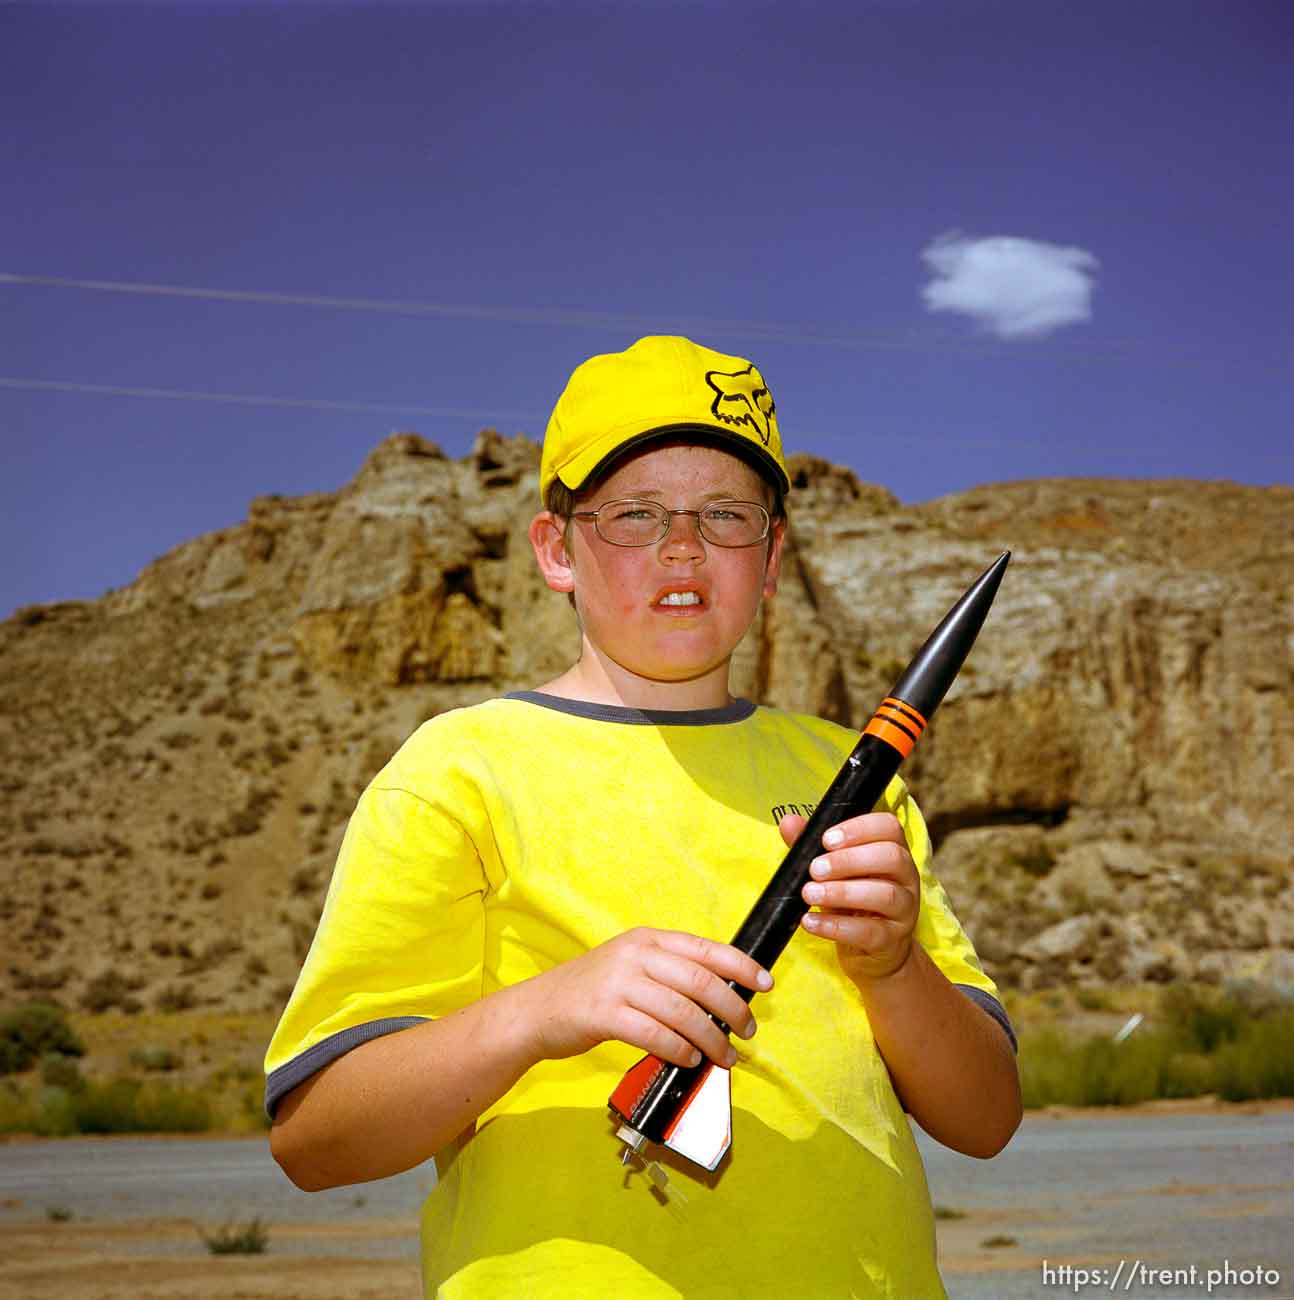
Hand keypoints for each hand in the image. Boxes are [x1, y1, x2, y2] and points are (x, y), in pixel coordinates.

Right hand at [522, 927, 772, 1070]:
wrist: (537, 1009)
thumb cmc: (590, 991)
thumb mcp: (630, 966)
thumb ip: (669, 973)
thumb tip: (720, 997)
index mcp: (648, 939)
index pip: (705, 949)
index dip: (740, 966)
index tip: (765, 983)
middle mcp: (636, 955)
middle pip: (700, 982)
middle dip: (732, 1010)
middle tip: (747, 1031)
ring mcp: (619, 983)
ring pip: (682, 1012)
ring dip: (711, 1039)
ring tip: (724, 1056)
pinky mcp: (604, 1014)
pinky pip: (655, 1034)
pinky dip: (679, 1050)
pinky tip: (689, 1060)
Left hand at [778, 811, 919, 986]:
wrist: (869, 953)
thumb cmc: (850, 901)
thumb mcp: (832, 872)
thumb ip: (811, 845)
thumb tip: (789, 822)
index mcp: (893, 851)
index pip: (890, 827)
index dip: (860, 828)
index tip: (827, 839)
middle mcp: (906, 877)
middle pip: (891, 857)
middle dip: (849, 860)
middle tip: (814, 869)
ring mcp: (904, 910)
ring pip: (885, 895)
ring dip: (842, 892)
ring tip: (809, 893)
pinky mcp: (892, 940)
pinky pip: (870, 932)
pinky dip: (836, 926)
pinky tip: (810, 922)